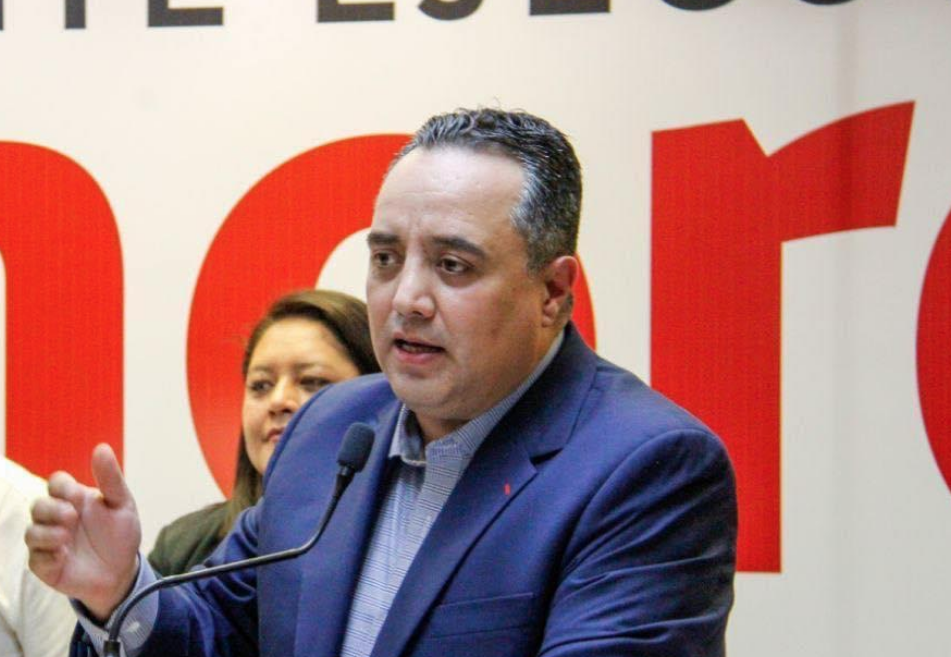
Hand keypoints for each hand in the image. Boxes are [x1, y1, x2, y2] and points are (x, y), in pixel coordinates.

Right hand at [25, 443, 141, 620]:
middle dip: (51, 509)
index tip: (77, 496)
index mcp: (74, 500)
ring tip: (66, 538)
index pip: (56, 482)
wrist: (122, 571)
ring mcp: (49, 542)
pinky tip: (63, 557)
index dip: (61, 486)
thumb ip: (110, 478)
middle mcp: (57, 519)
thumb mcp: (122, 504)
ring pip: (31, 532)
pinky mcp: (45, 565)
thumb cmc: (120, 534)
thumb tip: (101, 447)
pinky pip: (35, 558)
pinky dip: (47, 556)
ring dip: (47, 534)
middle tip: (72, 517)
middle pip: (37, 505)